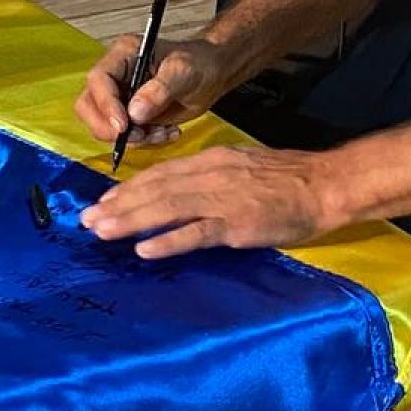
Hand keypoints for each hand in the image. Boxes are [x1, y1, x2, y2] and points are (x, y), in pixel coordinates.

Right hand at [74, 34, 239, 147]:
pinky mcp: (129, 116)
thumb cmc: (200, 63)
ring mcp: (120, 97)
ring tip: (162, 132)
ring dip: (131, 138)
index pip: (99, 80)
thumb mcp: (184, 71)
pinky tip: (167, 132)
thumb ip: (160, 90)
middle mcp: (115, 75)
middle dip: (110, 128)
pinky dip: (144, 141)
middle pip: (89, 106)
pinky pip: (123, 137)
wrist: (212, 74)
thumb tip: (134, 114)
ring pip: (104, 126)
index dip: (106, 105)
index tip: (124, 127)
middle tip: (140, 136)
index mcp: (124, 55)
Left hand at [79, 147, 336, 257]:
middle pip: (155, 189)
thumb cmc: (288, 179)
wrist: (324, 185)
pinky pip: (197, 232)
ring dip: (130, 220)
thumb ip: (212, 177)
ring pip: (167, 207)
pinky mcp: (237, 224)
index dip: (129, 188)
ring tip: (101, 231)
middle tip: (86, 220)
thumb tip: (182, 192)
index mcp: (212, 160)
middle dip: (118, 205)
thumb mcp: (242, 167)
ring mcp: (223, 199)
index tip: (104, 201)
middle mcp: (211, 175)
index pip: (161, 174)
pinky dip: (168, 240)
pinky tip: (144, 249)